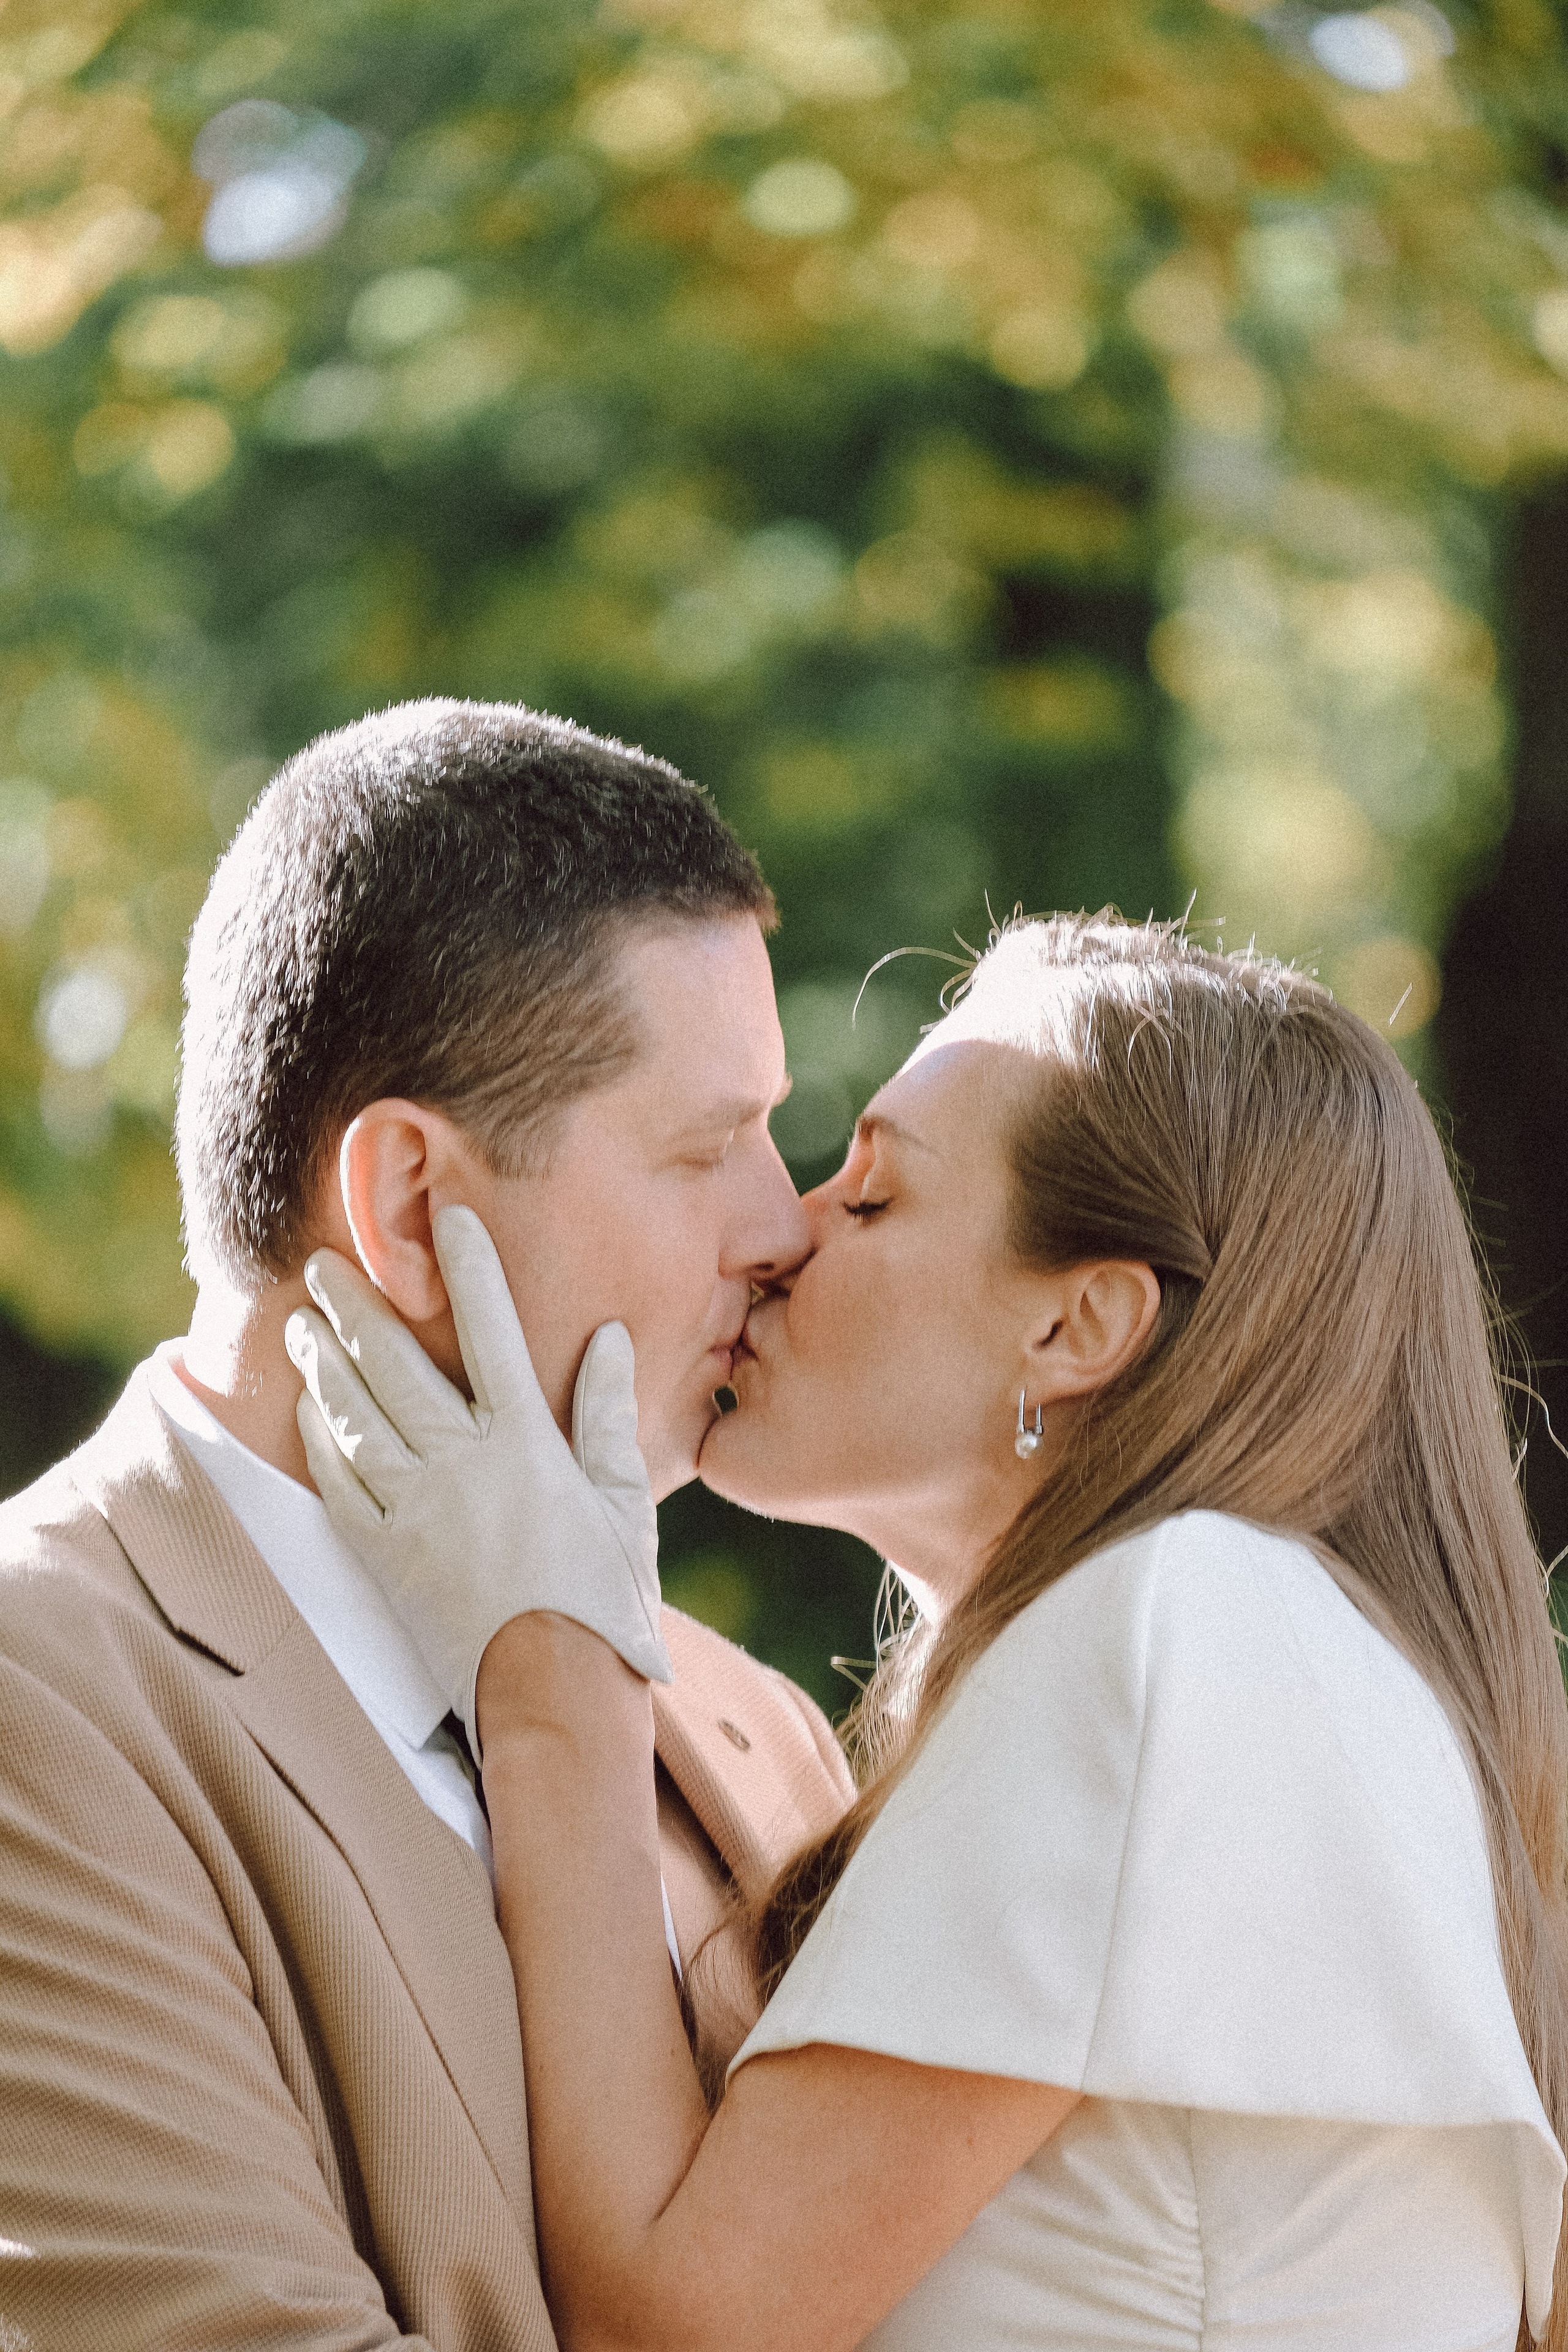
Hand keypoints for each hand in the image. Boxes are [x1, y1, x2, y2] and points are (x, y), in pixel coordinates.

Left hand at [284, 1204, 669, 1753]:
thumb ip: (610, 1417)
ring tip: (302, 1323)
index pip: (492, 1332)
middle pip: (397, 1366)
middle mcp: (464, 1465)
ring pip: (356, 1418)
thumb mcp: (624, 1504)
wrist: (552, 1690)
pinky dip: (320, 1443)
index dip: (469, 1269)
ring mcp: (418, 1512)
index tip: (447, 1218)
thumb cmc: (603, 1600)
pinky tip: (308, 1412)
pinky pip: (341, 1487)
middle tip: (322, 1262)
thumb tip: (607, 1339)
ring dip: (326, 1365)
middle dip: (357, 1307)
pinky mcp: (388, 1557)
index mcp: (528, 1444)